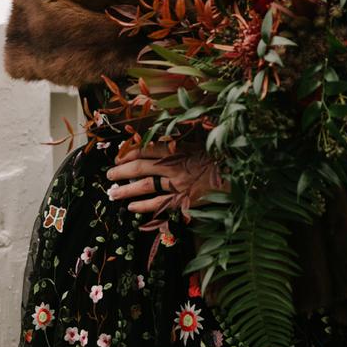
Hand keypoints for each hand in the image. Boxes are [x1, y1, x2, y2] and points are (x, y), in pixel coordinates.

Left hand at [106, 141, 223, 218]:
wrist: (238, 172)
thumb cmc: (219, 154)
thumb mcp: (199, 141)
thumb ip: (177, 140)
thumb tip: (154, 140)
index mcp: (177, 148)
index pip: (146, 149)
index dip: (129, 152)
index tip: (118, 156)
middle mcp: (174, 166)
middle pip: (140, 167)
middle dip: (121, 171)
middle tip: (108, 176)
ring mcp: (178, 184)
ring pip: (145, 186)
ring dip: (126, 190)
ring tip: (113, 193)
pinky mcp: (184, 200)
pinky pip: (159, 204)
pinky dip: (143, 205)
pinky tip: (131, 207)